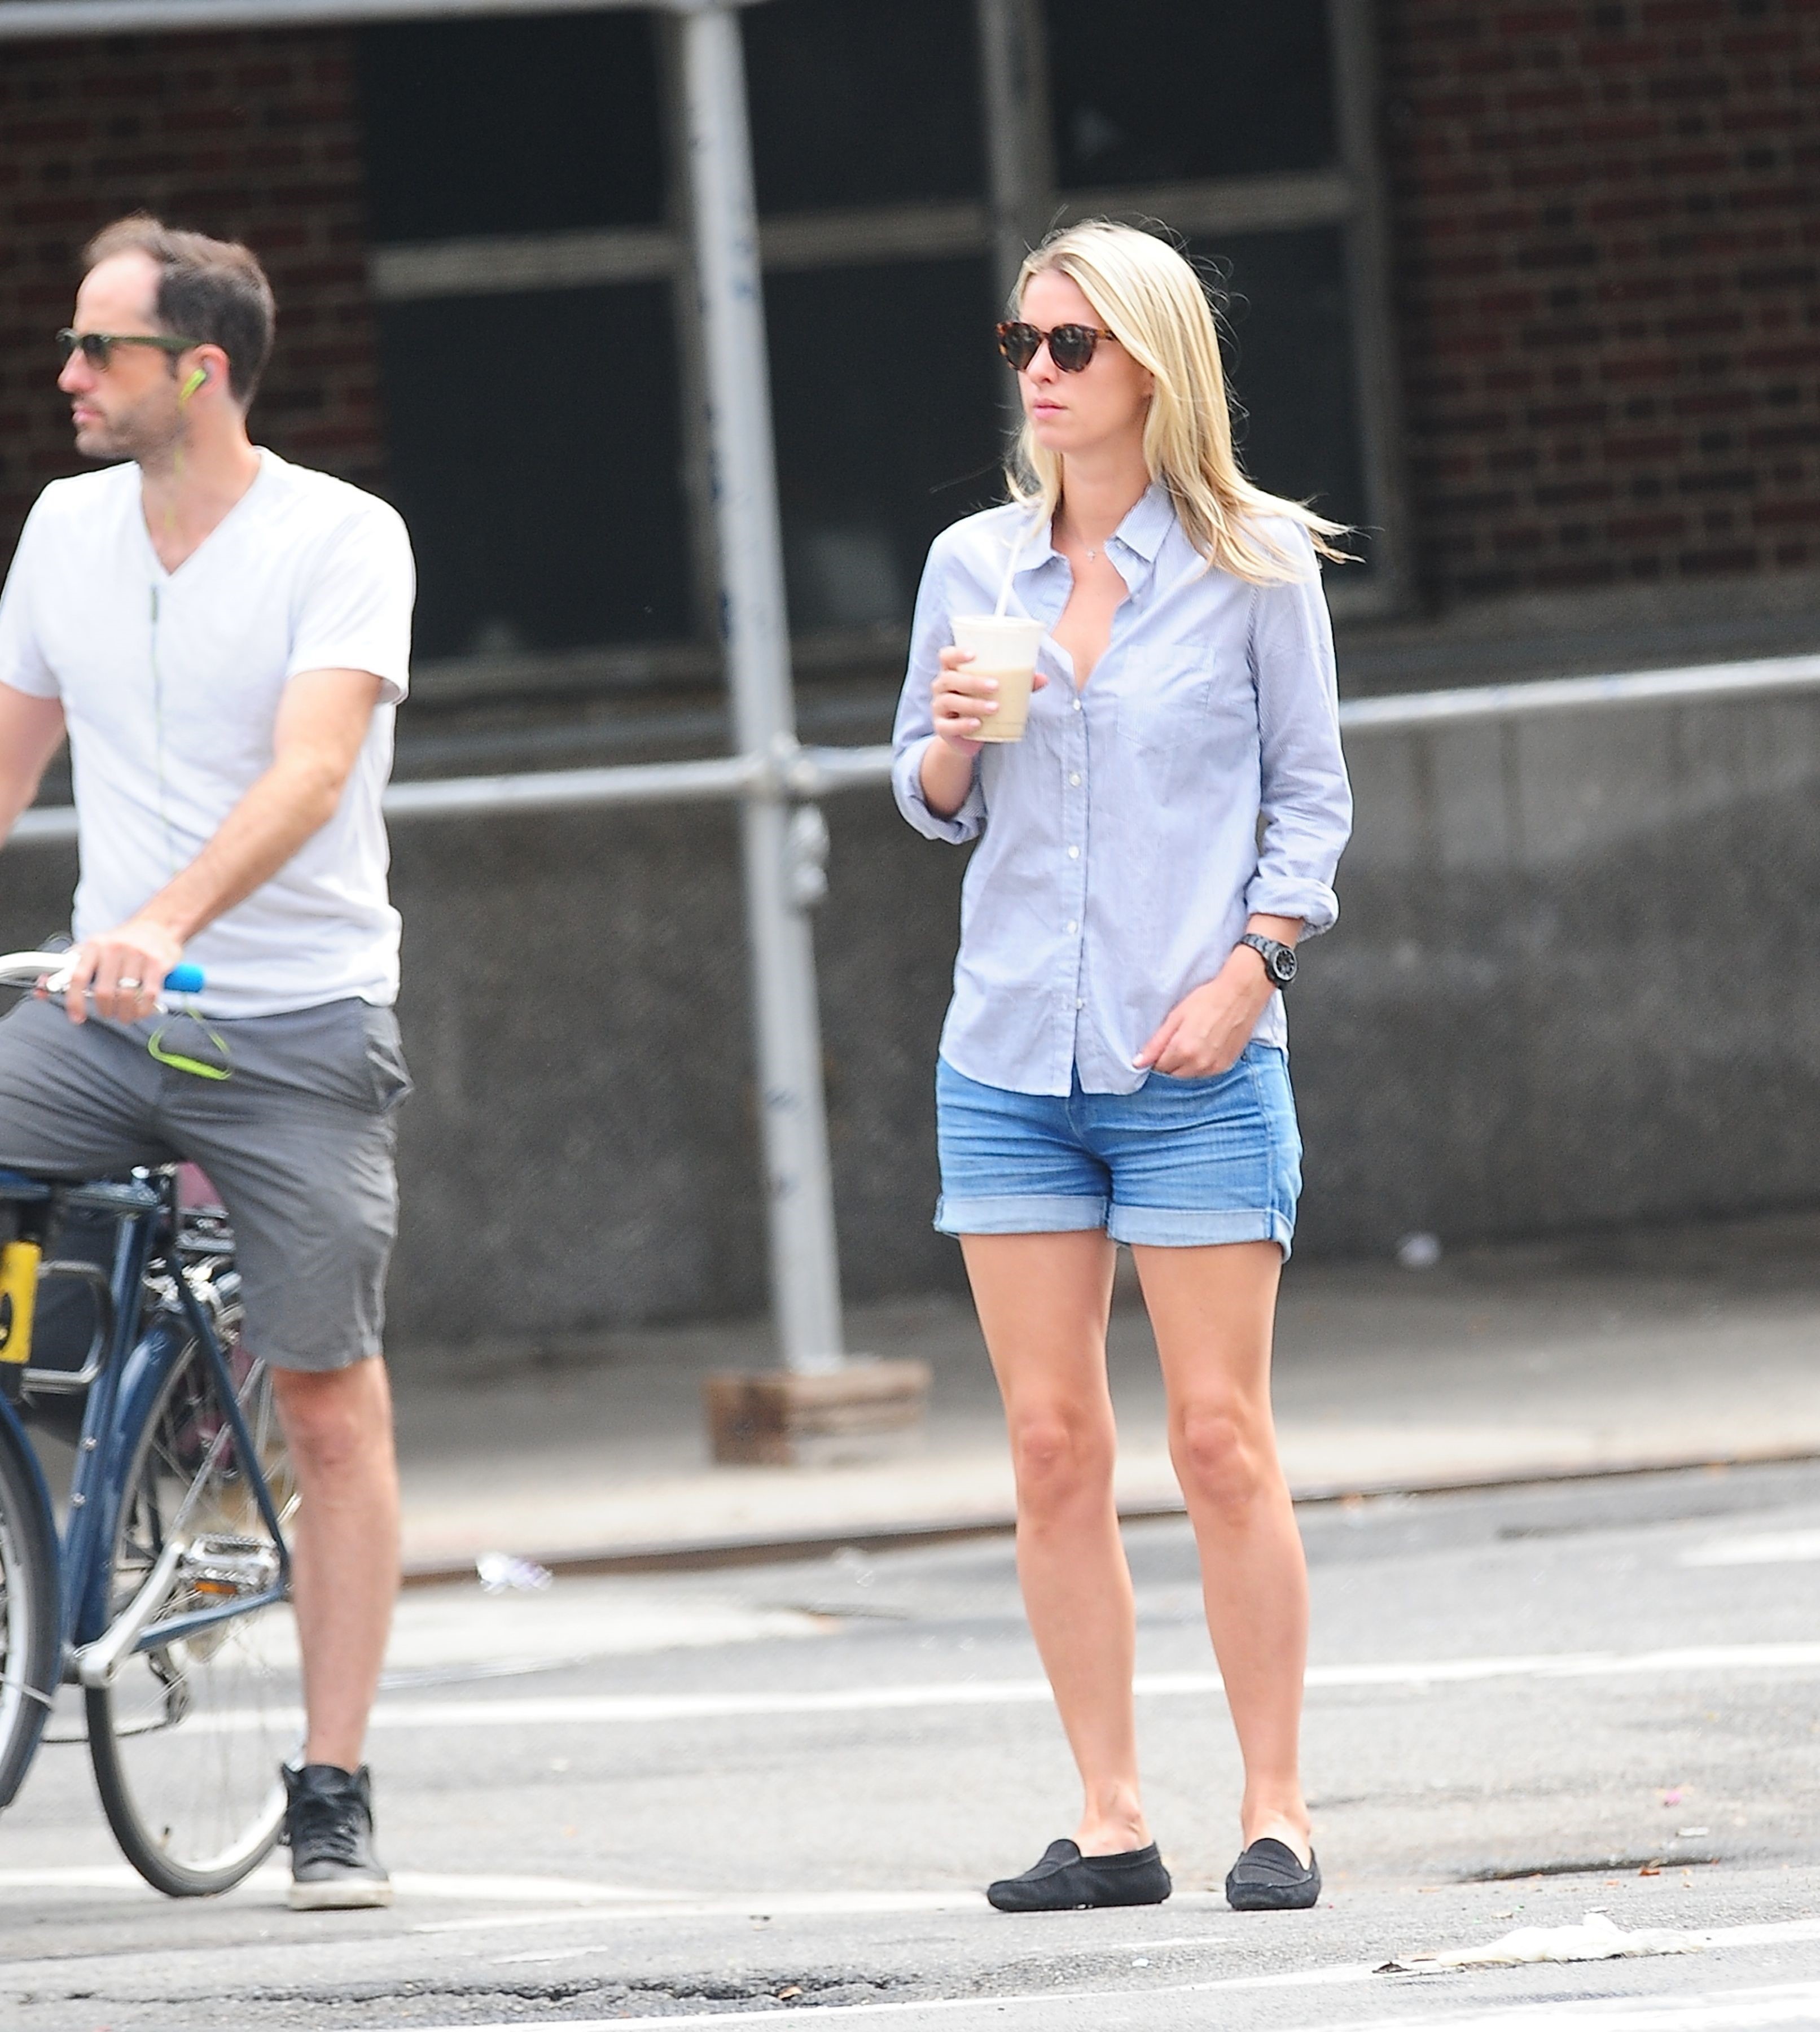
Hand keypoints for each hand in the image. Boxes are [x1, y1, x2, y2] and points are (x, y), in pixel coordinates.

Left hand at [62, 915, 183, 1025]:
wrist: (157, 926)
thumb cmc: (122, 943)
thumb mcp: (93, 950)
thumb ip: (68, 970)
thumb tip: (42, 990)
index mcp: (94, 945)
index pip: (77, 977)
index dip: (74, 1001)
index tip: (76, 1016)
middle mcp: (114, 948)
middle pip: (104, 992)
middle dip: (105, 1011)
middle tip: (107, 1013)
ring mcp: (137, 955)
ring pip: (126, 997)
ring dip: (124, 1014)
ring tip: (124, 1015)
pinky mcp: (157, 964)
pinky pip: (148, 995)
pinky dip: (143, 1010)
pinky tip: (141, 1010)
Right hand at [930, 644, 1046, 753]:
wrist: (967, 737)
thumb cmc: (981, 704)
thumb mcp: (997, 693)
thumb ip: (1017, 684)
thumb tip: (1043, 678)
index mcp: (953, 672)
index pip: (946, 656)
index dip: (957, 653)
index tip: (974, 654)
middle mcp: (942, 687)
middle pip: (950, 679)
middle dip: (973, 682)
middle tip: (996, 685)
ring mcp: (939, 708)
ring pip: (950, 701)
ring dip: (973, 704)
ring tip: (995, 707)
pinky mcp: (941, 728)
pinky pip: (948, 726)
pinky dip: (963, 725)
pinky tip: (977, 724)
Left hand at [1134, 946, 1275, 1077]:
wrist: (1240, 996)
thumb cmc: (1207, 1000)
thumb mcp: (1176, 1017)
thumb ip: (1156, 1043)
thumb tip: (1138, 1062)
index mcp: (1182, 1050)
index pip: (1158, 1068)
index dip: (1156, 1058)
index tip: (1160, 1047)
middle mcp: (1198, 1064)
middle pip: (1173, 1075)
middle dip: (1169, 1064)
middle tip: (1175, 1043)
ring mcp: (1213, 1067)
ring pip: (1189, 1077)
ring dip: (1184, 1067)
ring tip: (1191, 1043)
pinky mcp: (1225, 1066)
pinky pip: (1205, 1074)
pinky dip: (1199, 1066)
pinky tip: (1203, 1048)